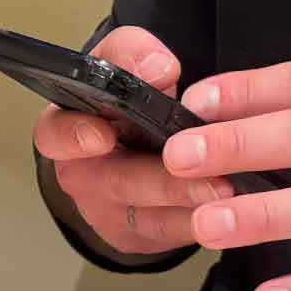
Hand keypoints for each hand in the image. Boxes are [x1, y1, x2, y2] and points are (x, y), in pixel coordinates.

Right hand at [32, 26, 233, 257]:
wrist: (140, 145)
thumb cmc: (128, 104)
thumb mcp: (124, 64)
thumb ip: (133, 53)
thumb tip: (157, 68)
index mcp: (67, 129)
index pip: (55, 135)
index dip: (75, 137)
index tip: (102, 135)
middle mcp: (83, 175)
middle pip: (119, 182)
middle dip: (165, 181)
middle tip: (206, 176)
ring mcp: (109, 212)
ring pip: (151, 217)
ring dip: (192, 205)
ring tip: (228, 193)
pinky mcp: (139, 237)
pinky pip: (173, 234)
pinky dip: (207, 223)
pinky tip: (234, 209)